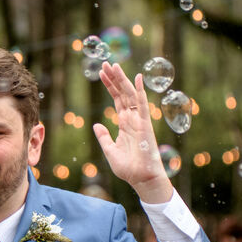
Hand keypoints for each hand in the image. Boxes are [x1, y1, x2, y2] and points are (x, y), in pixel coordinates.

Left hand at [93, 62, 173, 203]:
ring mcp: (139, 120)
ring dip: (122, 80)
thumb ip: (104, 137)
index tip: (102, 73)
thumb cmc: (128, 167)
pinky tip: (137, 77)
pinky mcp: (145, 124)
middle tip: (106, 63)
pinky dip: (140, 90)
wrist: (141, 178)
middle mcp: (132, 118)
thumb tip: (96, 125)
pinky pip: (142, 104)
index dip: (110, 86)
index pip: (116, 100)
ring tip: (114, 65)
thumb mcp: (110, 150)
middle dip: (114, 78)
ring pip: (130, 95)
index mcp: (124, 123)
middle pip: (122, 93)